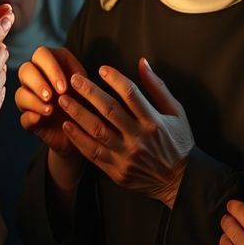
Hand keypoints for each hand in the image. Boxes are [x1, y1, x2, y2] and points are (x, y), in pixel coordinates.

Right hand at [16, 45, 87, 159]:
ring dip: (33, 100)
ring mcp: (32, 99)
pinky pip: (23, 117)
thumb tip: (75, 78)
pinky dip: (30, 117)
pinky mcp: (32, 119)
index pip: (41, 54)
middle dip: (37, 82)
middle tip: (51, 96)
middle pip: (25, 70)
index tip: (64, 86)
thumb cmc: (90, 103)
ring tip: (49, 110)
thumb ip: (83, 81)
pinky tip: (39, 119)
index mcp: (53, 65)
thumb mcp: (91, 89)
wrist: (90, 130)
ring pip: (20, 93)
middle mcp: (38, 78)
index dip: (50, 68)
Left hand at [59, 58, 193, 207]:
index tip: (101, 69)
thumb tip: (142, 62)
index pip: (131, 94)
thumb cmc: (178, 141)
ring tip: (63, 100)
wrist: (180, 182)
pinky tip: (67, 126)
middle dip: (89, 93)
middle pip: (109, 110)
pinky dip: (78, 139)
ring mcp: (126, 156)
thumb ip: (157, 87)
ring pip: (97, 132)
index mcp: (154, 122)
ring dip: (78, 114)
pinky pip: (93, 153)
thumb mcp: (176, 112)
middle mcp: (139, 138)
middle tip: (74, 80)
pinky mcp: (117, 171)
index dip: (115, 79)